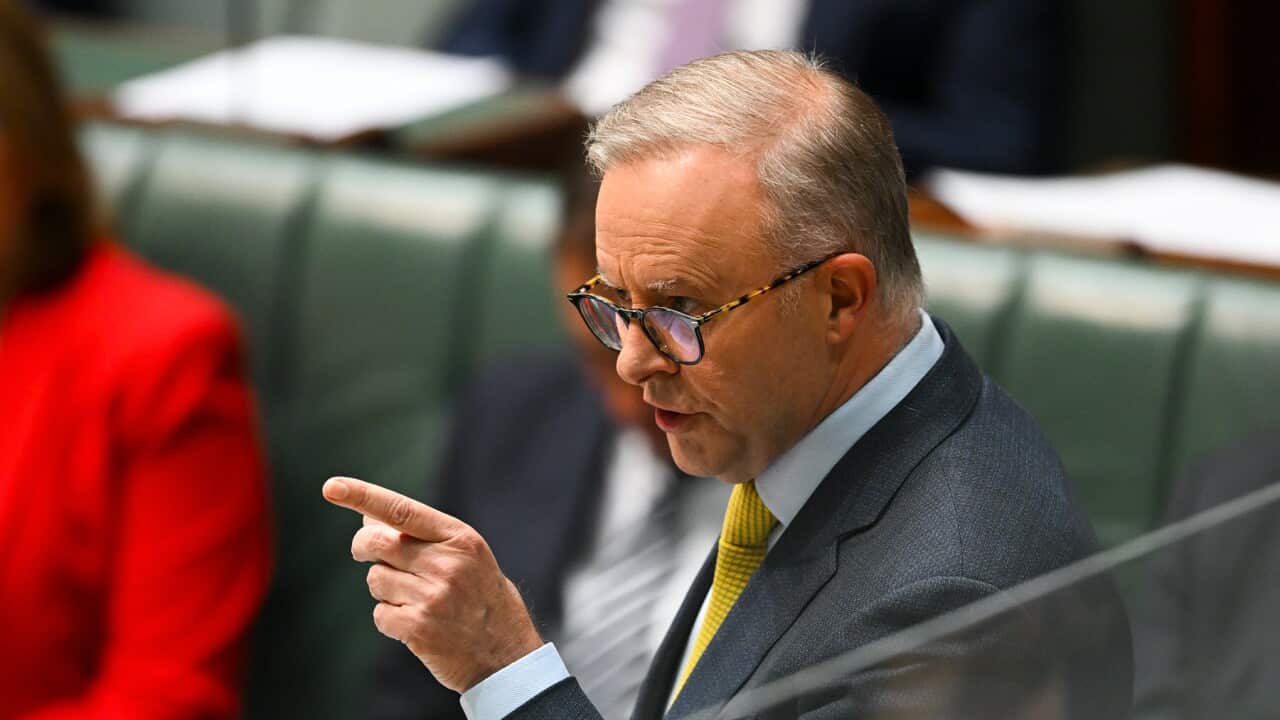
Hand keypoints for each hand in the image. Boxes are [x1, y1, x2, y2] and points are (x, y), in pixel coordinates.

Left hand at [322, 476, 543, 692]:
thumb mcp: (465, 555)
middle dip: (362, 547)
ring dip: (384, 588)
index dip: (363, 496)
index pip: (402, 510)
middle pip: (378, 544)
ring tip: (412, 598)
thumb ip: (421, 535)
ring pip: (375, 580)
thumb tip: (368, 517)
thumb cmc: (481, 597)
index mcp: (460, 538)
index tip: (332, 487)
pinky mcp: (420, 629)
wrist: (506, 654)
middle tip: (362, 552)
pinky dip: (389, 618)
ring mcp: (434, 598)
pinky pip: (380, 614)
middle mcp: (448, 564)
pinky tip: (414, 624)